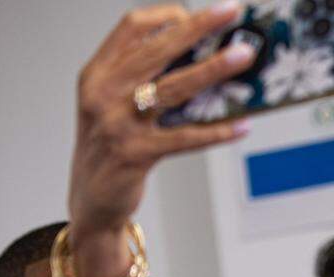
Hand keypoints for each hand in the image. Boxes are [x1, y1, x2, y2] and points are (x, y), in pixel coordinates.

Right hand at [66, 2, 254, 276]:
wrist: (90, 200)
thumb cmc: (111, 146)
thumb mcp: (115, 105)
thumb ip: (146, 78)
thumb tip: (206, 58)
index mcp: (97, 73)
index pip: (131, 27)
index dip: (166, 15)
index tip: (197, 12)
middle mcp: (103, 93)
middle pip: (157, 49)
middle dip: (198, 27)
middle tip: (231, 11)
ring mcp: (117, 124)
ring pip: (174, 87)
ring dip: (213, 69)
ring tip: (243, 56)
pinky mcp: (136, 155)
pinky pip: (185, 138)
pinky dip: (216, 132)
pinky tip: (243, 125)